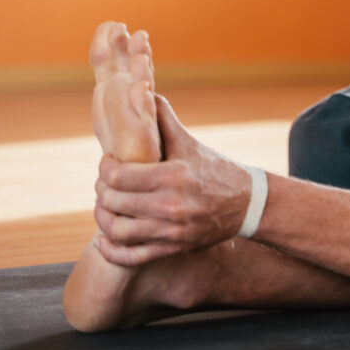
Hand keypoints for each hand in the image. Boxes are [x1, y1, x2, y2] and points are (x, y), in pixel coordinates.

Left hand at [93, 95, 251, 265]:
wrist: (247, 203)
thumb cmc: (215, 169)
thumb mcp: (191, 143)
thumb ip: (164, 120)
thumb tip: (144, 92)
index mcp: (173, 176)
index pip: (119, 176)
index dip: (105, 168)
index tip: (108, 162)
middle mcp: (171, 206)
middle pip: (114, 202)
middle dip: (102, 191)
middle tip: (105, 183)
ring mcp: (172, 230)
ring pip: (119, 231)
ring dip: (103, 218)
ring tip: (105, 206)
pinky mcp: (173, 248)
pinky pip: (133, 257)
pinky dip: (112, 252)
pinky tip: (104, 240)